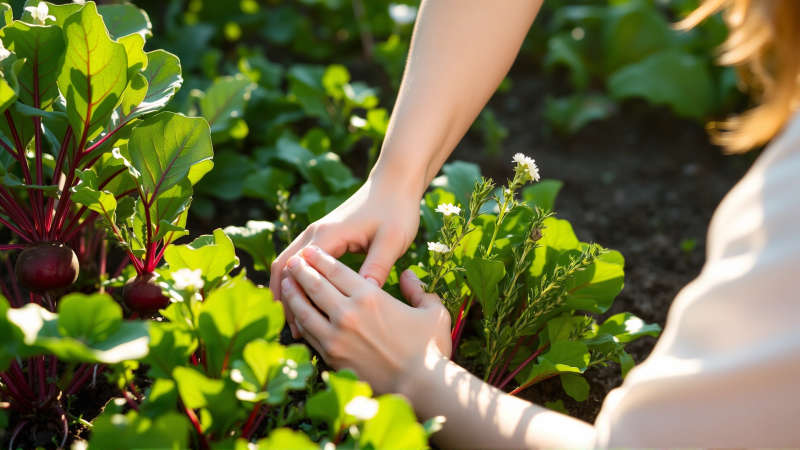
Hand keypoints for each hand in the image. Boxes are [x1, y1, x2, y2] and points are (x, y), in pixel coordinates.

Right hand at [270, 177, 420, 337]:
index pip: (297, 270)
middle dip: (284, 299)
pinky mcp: (324, 236)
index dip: (294, 300)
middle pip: (284, 267)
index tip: (300, 328)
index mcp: (328, 235)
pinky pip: (301, 260)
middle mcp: (315, 232)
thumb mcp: (392, 240)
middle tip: (292, 332)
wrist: (395, 183)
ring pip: (288, 263)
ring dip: (287, 290)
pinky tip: (308, 301)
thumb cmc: (397, 210)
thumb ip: (377, 265)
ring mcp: (317, 232)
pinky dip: (297, 280)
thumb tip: (364, 293)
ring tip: (295, 322)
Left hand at [281, 245, 450, 393]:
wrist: (421, 387)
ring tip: (285, 284)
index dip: (320, 259)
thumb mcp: (432, 311)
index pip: (336, 271)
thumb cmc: (430, 348)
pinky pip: (308, 334)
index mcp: (370, 296)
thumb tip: (407, 276)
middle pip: (315, 285)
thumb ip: (418, 290)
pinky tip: (295, 316)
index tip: (310, 252)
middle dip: (301, 271)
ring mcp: (336, 337)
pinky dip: (299, 322)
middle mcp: (348, 313)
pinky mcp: (332, 357)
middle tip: (293, 262)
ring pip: (305, 310)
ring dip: (293, 294)